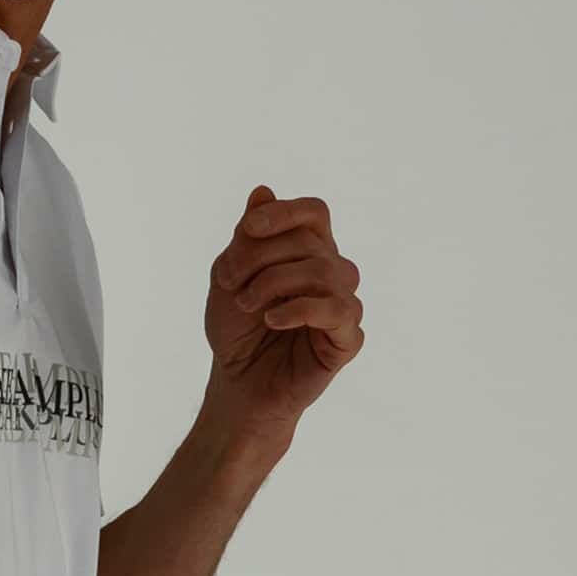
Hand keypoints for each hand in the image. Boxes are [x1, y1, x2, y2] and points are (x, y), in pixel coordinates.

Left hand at [204, 185, 364, 445]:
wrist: (237, 383)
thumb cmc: (236, 329)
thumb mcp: (230, 276)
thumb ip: (248, 238)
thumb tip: (262, 191)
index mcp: (307, 252)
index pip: (314, 213)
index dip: (285, 213)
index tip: (249, 230)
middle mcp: (332, 273)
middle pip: (310, 242)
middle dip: (260, 258)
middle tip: (229, 284)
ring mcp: (343, 305)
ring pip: (327, 271)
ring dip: (276, 282)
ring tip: (247, 305)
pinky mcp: (347, 339)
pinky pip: (339, 310)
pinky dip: (300, 309)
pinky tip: (271, 320)